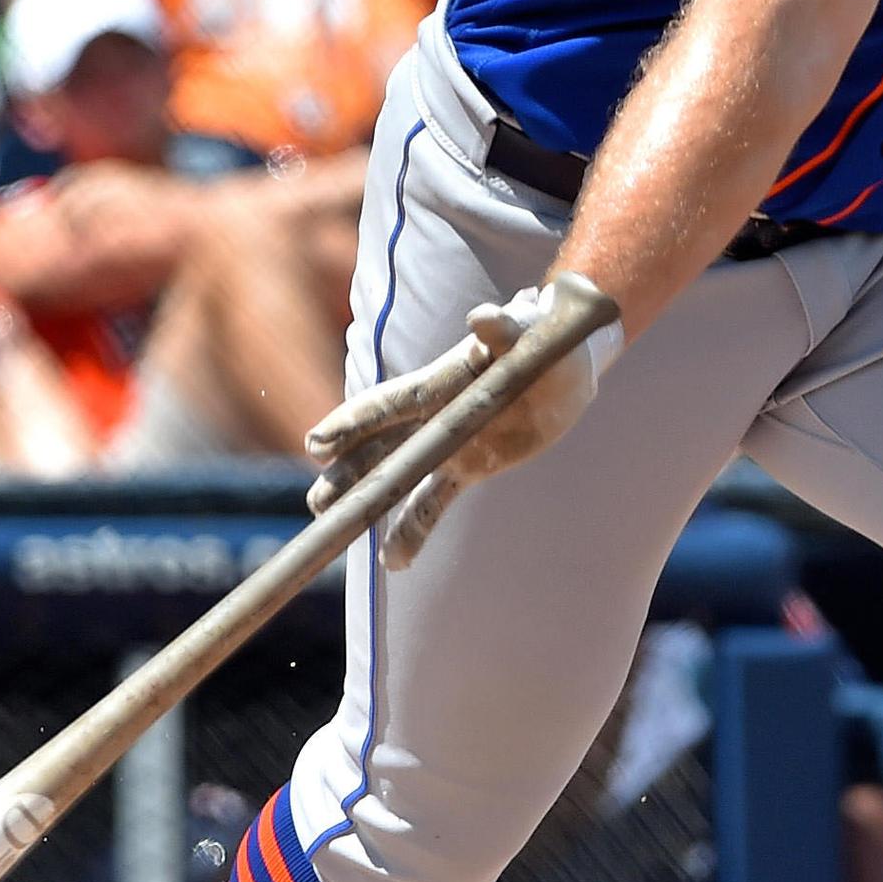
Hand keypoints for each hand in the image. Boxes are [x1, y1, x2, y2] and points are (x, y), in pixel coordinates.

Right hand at [303, 277, 618, 565]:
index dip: (352, 424)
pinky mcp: (468, 468)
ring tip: (331, 526)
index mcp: (438, 383)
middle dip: (346, 473)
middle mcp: (431, 417)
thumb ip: (504, 329)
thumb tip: (483, 319)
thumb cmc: (542, 340)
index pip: (388, 405)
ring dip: (366, 501)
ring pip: (396, 478)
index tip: (317, 444)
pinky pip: (434, 502)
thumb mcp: (526, 335)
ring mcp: (446, 445)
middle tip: (317, 503)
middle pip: (378, 448)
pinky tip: (394, 562)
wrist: (565, 369)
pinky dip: (414, 530)